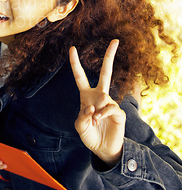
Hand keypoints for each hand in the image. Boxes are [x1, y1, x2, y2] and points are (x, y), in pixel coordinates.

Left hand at [69, 40, 125, 167]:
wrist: (102, 148)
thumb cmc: (89, 135)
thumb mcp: (79, 126)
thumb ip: (82, 116)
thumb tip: (94, 108)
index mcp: (85, 95)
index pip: (79, 76)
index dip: (75, 62)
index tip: (72, 48)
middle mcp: (99, 95)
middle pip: (105, 72)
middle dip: (110, 56)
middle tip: (115, 40)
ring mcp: (109, 102)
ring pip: (102, 99)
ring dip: (96, 112)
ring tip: (94, 122)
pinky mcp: (118, 111)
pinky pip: (109, 108)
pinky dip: (102, 114)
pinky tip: (100, 120)